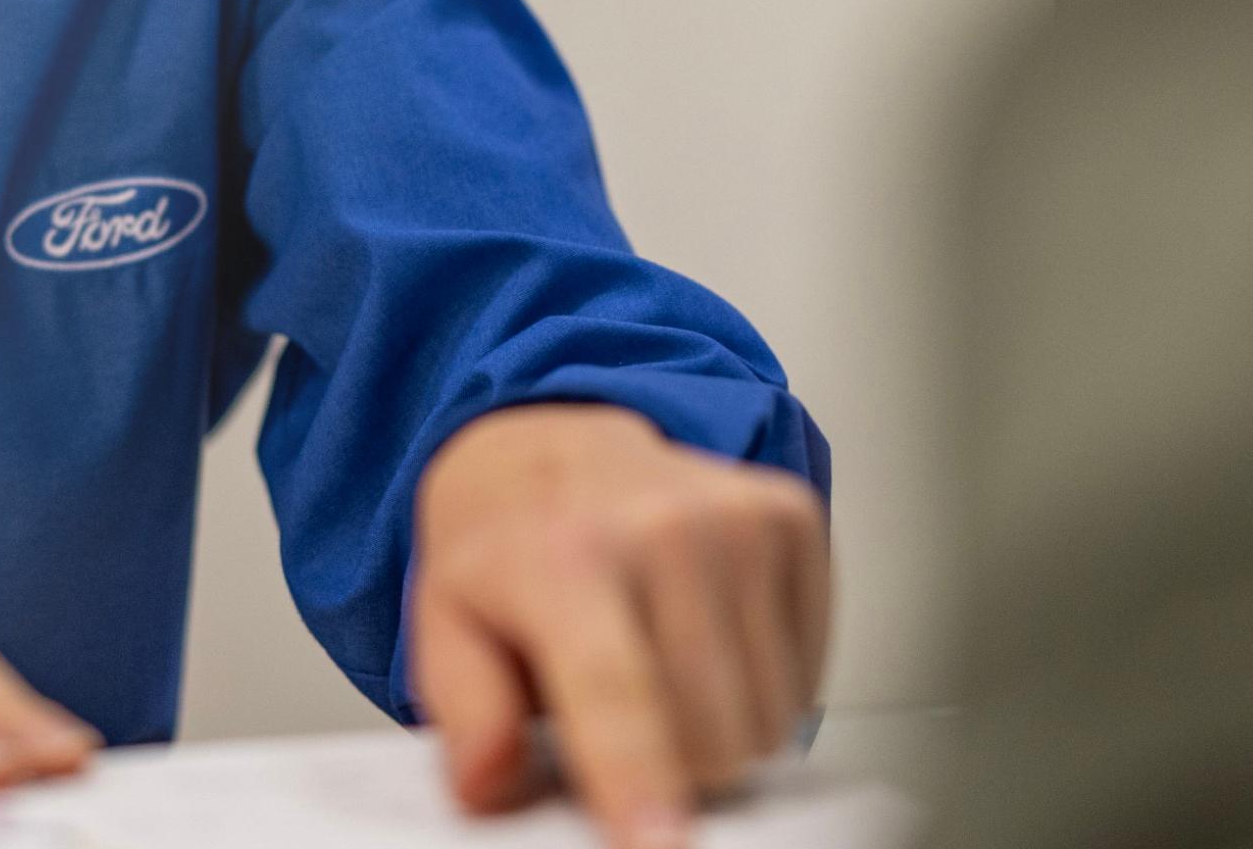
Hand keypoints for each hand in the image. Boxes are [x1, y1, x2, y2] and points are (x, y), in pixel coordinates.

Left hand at [408, 404, 832, 848]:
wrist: (554, 444)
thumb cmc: (509, 545)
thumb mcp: (446, 625)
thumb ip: (468, 712)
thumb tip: (490, 781)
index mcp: (561, 557)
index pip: (617, 691)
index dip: (640, 781)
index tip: (659, 846)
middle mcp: (660, 526)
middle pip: (711, 734)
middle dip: (673, 765)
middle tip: (624, 716)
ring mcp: (736, 517)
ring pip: (768, 718)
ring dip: (721, 726)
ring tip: (662, 668)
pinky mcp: (790, 518)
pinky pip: (806, 674)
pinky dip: (762, 682)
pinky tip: (706, 637)